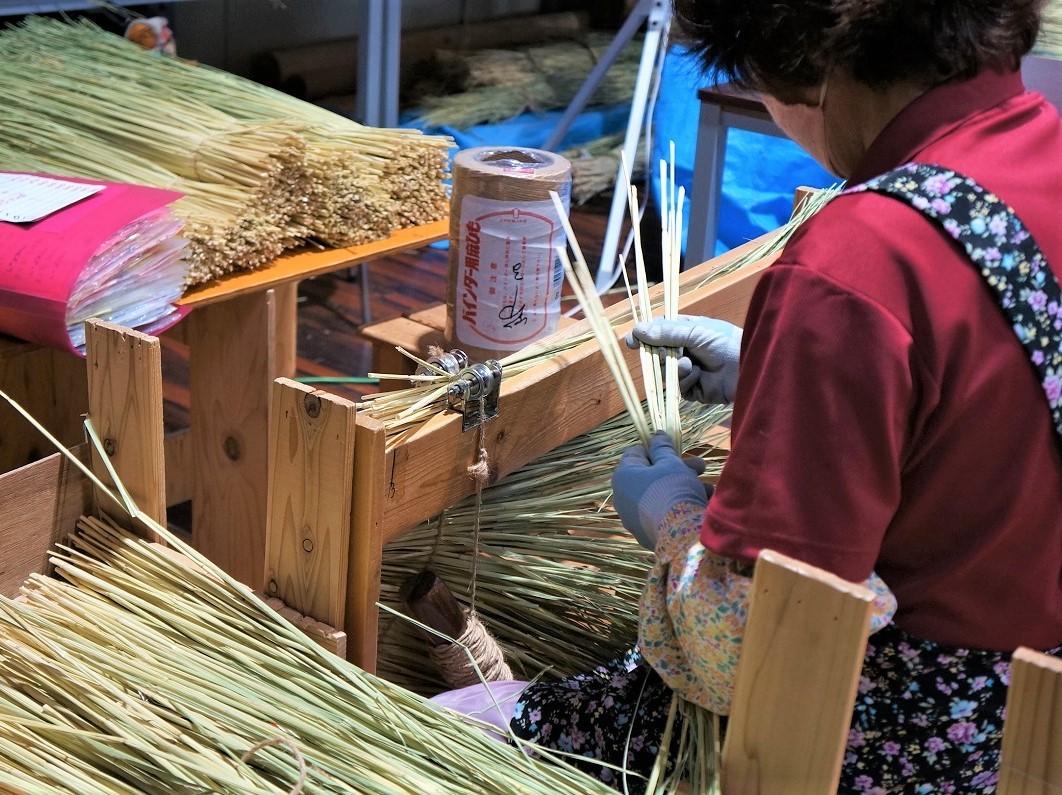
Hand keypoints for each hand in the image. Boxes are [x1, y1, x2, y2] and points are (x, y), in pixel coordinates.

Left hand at [611, 431, 710, 549]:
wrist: (679, 533)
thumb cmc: (672, 489)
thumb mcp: (671, 463)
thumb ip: (663, 447)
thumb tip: (657, 434)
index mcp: (623, 475)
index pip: (635, 453)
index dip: (656, 448)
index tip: (675, 449)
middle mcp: (623, 497)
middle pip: (651, 475)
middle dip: (678, 469)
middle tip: (700, 467)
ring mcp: (633, 517)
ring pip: (661, 494)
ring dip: (685, 487)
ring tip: (708, 488)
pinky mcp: (646, 533)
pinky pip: (663, 512)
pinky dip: (679, 506)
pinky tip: (702, 504)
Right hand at [626, 316, 741, 403]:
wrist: (749, 368)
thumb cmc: (726, 343)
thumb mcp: (696, 331)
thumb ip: (667, 332)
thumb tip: (637, 330)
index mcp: (686, 331)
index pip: (658, 332)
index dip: (644, 336)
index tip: (631, 341)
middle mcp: (685, 351)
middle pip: (657, 354)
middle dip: (658, 355)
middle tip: (663, 355)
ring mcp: (688, 371)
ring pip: (664, 373)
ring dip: (674, 369)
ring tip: (689, 366)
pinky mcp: (692, 390)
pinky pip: (677, 387)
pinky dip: (684, 381)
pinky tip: (697, 376)